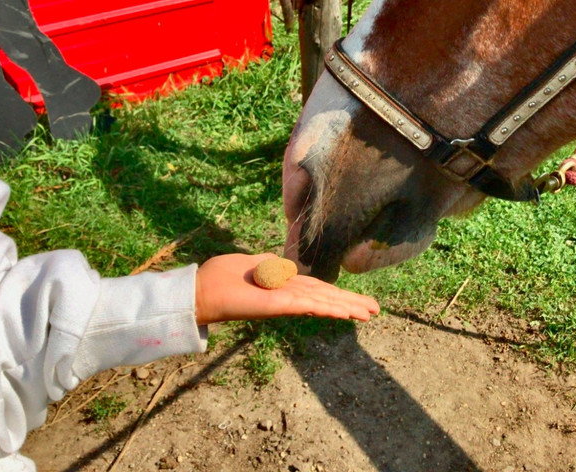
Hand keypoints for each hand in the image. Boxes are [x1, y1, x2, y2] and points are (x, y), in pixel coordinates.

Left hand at [194, 253, 379, 324]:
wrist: (200, 291)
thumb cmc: (220, 277)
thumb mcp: (249, 263)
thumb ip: (268, 265)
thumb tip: (281, 264)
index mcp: (283, 284)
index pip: (317, 289)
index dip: (338, 294)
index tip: (357, 300)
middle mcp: (287, 294)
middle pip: (326, 297)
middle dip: (351, 304)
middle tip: (375, 311)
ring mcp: (284, 300)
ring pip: (322, 302)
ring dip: (346, 308)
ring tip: (369, 313)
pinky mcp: (278, 305)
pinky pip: (308, 305)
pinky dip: (328, 309)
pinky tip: (345, 312)